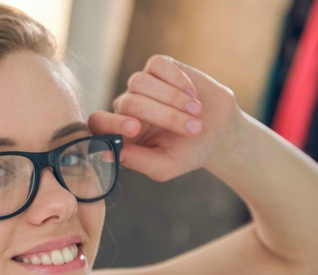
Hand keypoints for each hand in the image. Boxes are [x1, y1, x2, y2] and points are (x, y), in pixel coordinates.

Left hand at [89, 55, 240, 181]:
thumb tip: (113, 153)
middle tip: (193, 129)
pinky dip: (176, 78)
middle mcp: (126, 107)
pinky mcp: (158, 67)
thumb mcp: (166, 166)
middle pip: (129, 102)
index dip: (111, 123)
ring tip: (196, 113)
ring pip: (140, 82)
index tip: (134, 128)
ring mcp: (141, 85)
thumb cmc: (188, 152)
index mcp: (120, 133)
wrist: (219, 131)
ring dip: (172, 98)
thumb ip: (139, 162)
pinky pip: (156, 65)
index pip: (98, 123)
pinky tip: (193, 93)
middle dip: (164, 116)